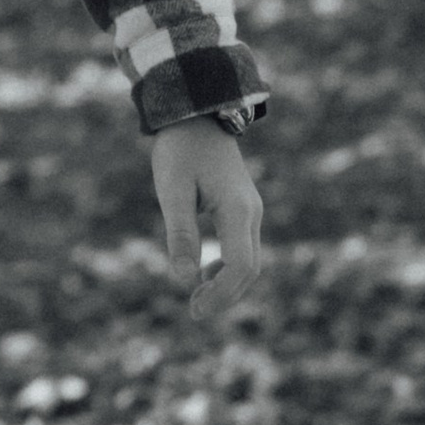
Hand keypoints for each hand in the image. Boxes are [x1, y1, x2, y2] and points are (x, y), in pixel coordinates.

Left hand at [149, 121, 263, 319]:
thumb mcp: (172, 189)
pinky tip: (204, 272)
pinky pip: (243, 247)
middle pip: (250, 269)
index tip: (195, 309)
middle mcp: (252, 212)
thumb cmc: (180, 149)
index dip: (221, 293)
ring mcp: (251, 209)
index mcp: (238, 209)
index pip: (240, 265)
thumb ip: (180, 233)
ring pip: (250, 260)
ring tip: (197, 297)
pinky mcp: (243, 207)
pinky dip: (228, 267)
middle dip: (225, 295)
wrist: (195, 114)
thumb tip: (183, 279)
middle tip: (195, 311)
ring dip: (228, 283)